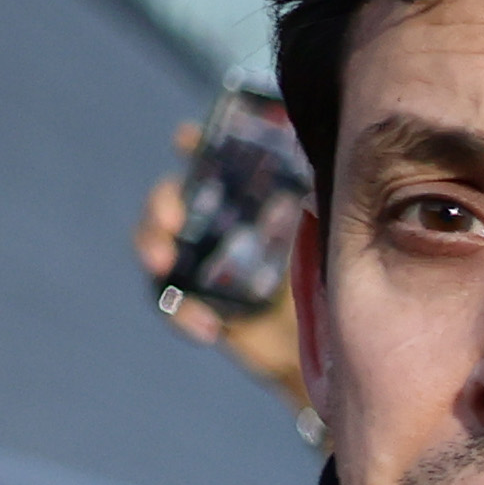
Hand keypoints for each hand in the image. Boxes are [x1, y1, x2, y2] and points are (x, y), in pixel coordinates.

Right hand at [134, 135, 312, 406]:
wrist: (333, 345)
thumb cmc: (334, 282)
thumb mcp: (328, 243)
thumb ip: (318, 212)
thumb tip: (319, 185)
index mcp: (246, 201)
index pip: (212, 162)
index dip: (193, 145)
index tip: (186, 139)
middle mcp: (216, 224)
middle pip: (171, 199)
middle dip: (161, 204)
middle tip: (171, 221)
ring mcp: (200, 262)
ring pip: (156, 243)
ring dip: (150, 246)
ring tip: (160, 263)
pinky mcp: (197, 302)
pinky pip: (172, 305)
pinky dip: (182, 315)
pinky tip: (208, 327)